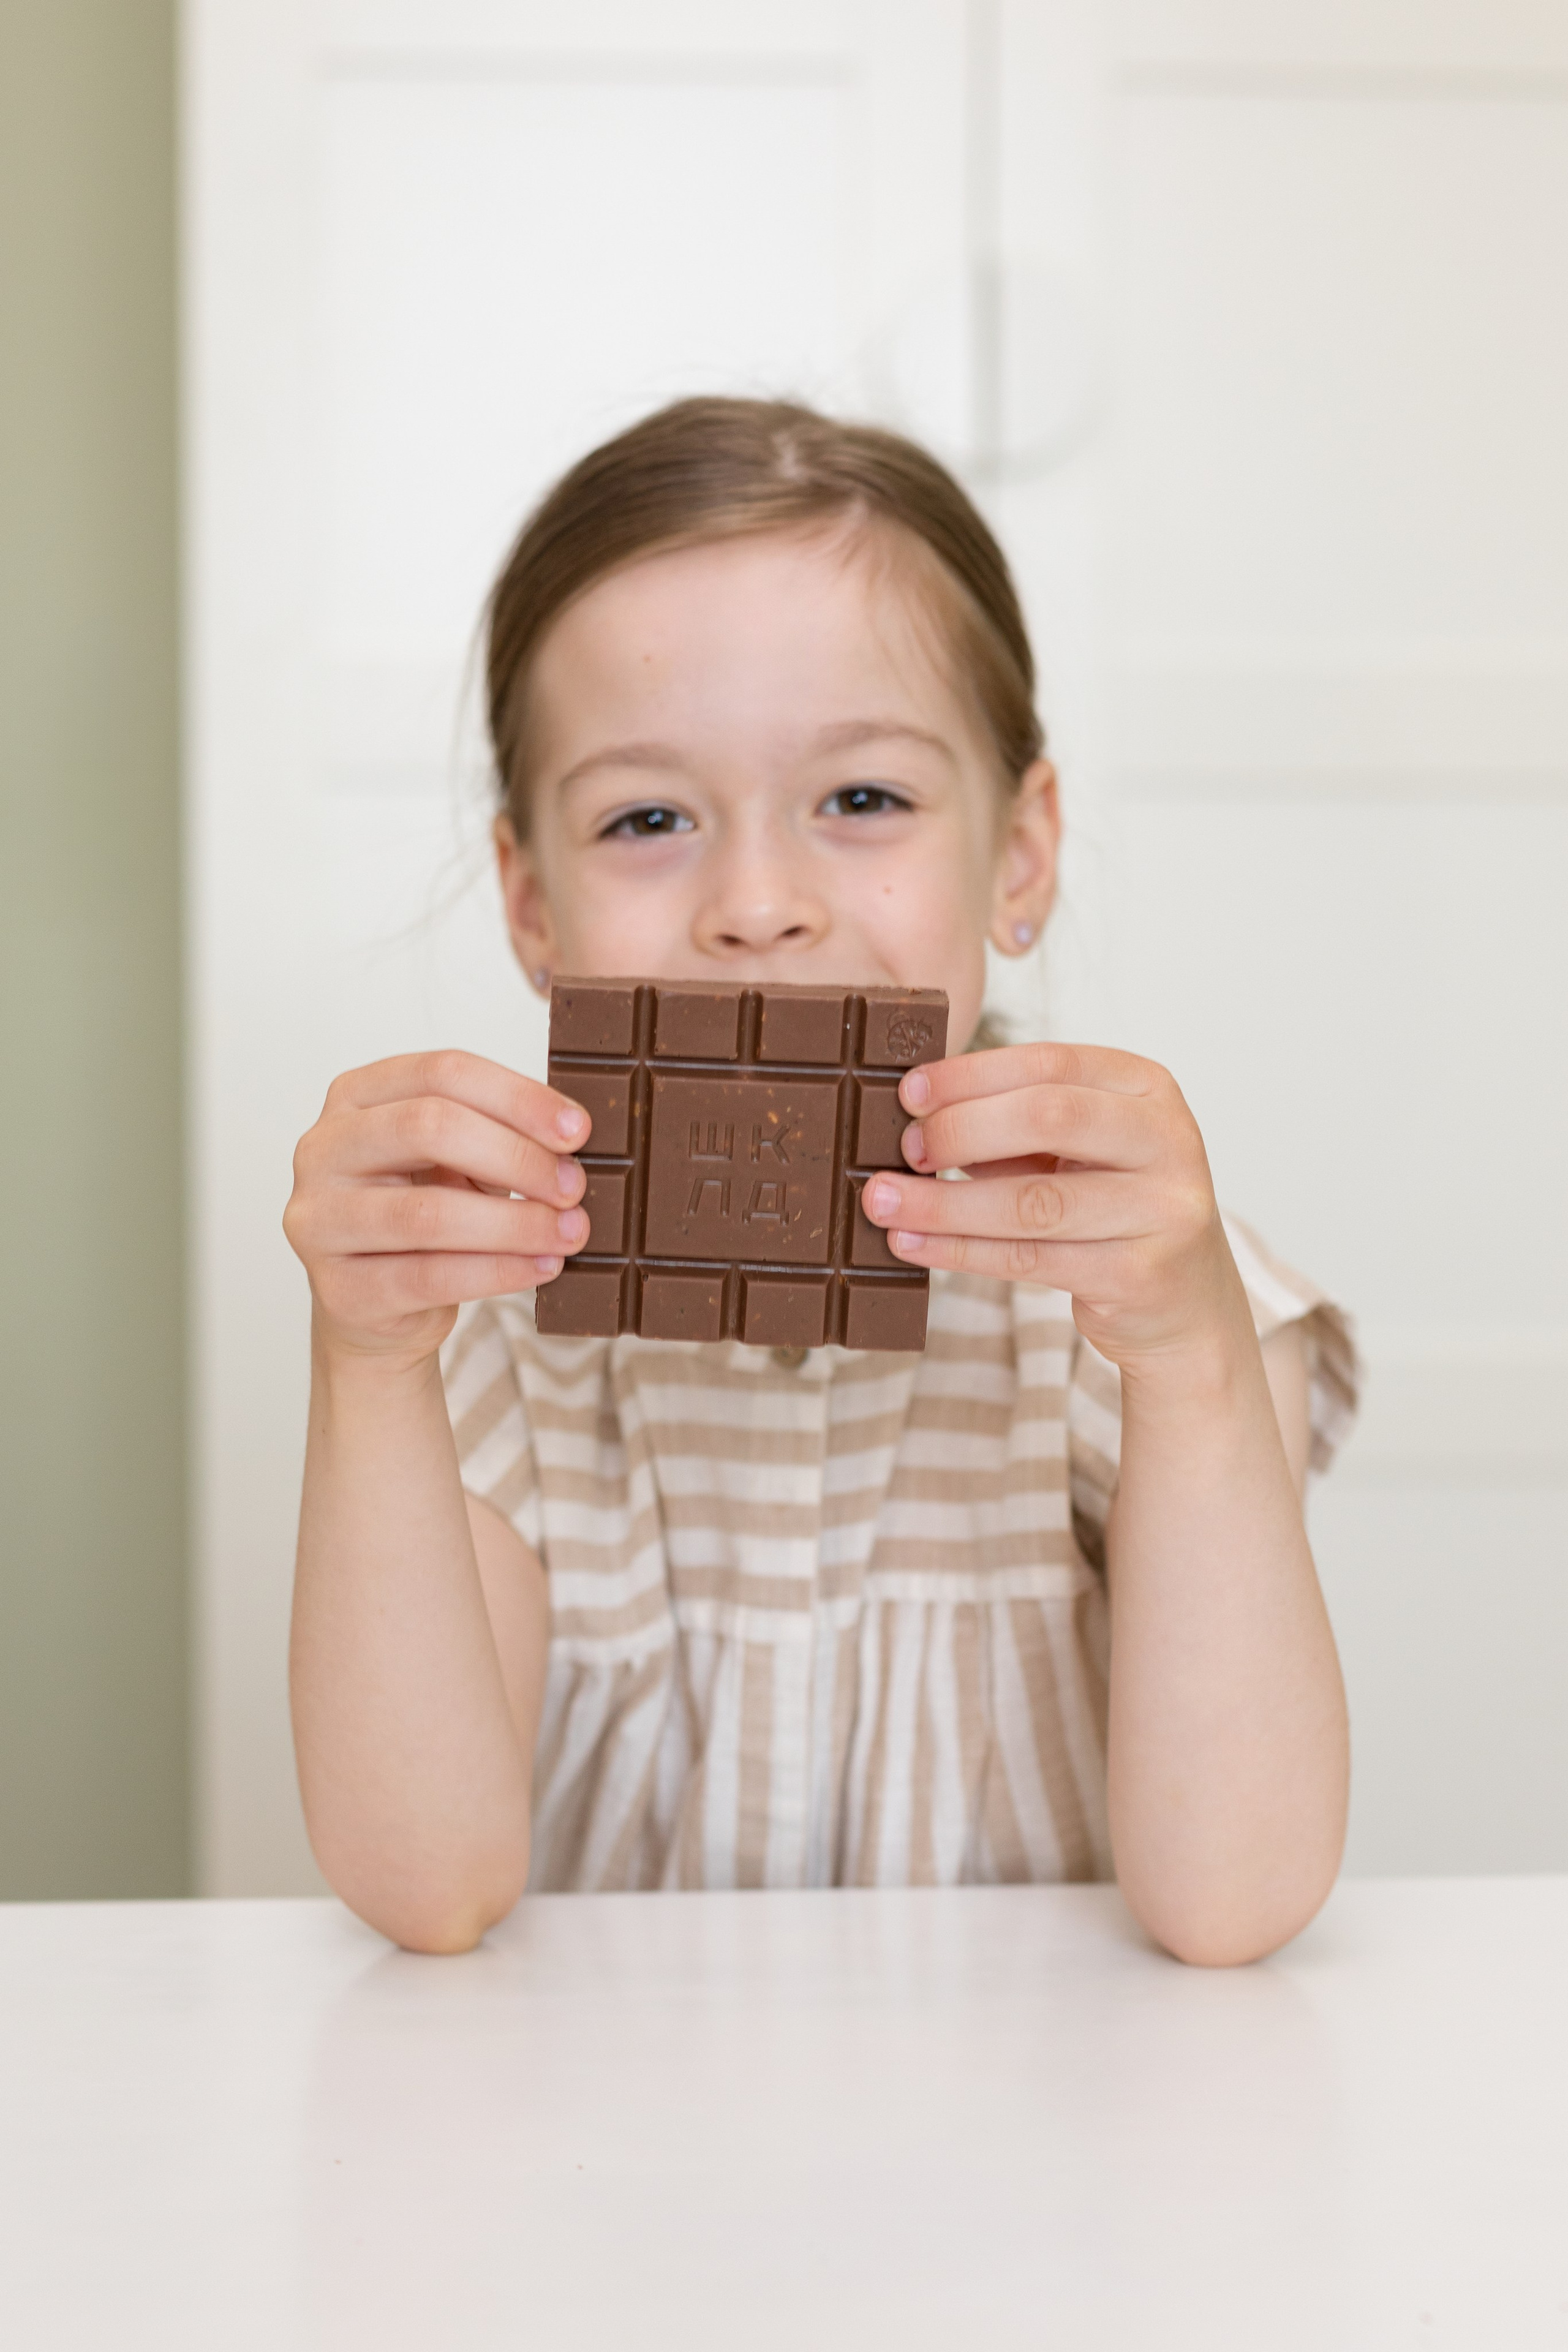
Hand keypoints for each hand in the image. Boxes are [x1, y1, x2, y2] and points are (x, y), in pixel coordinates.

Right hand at [284, 1050, 590, 1364]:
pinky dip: (497, 1272)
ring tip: (570, 1231)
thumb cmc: (420, 1217)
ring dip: (516, 1223)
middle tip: (573, 1185)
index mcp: (356, 1096)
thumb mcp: (452, 1161)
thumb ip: (495, 1136)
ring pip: (429, 1213)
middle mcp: (325, 1149)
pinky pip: (430, 1277)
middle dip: (517, 1156)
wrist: (372, 1307)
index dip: (518, 1097)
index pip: (441, 1072)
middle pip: (429, 1128)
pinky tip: (540, 1266)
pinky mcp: (340, 1288)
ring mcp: (321, 1220)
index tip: (577, 1130)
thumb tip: (572, 1139)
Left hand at [859, 1041, 1249, 1370]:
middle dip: (960, 1129)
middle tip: (902, 1149)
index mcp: (1147, 1089)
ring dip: (945, 1202)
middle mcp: (1168, 1140)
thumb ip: (1014, 1124)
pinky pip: (1030, 1258)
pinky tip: (912, 1244)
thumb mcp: (1079, 1151)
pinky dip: (960, 1251)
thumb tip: (914, 1114)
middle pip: (1047, 1117)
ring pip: (1033, 1201)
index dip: (971, 1074)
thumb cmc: (1113, 1210)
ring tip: (883, 1202)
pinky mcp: (1139, 1275)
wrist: (1186, 1303)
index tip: (908, 1092)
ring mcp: (1162, 1211)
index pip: (1051, 1063)